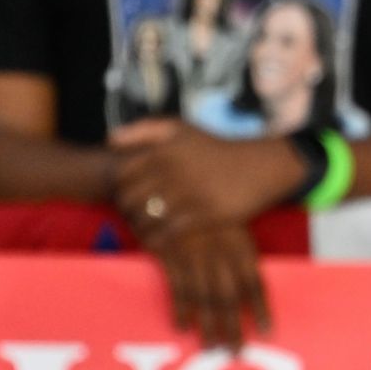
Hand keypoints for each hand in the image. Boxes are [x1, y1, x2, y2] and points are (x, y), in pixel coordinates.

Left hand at [110, 119, 304, 239]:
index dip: (120, 188)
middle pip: (131, 199)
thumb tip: (110, 140)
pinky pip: (169, 233)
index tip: (129, 195)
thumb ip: (144, 129)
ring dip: (141, 227)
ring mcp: (189, 194)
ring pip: (147, 218)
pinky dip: (159, 240)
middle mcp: (173, 170)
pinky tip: (161, 241)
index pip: (122, 175)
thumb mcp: (181, 128)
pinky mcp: (205, 215)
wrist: (259, 167)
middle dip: (128, 210)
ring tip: (146, 229)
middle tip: (136, 216)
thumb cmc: (214, 149)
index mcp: (163, 150)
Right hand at [149, 220, 271, 351]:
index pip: (254, 282)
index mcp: (239, 245)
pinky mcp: (169, 255)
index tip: (267, 331)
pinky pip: (177, 286)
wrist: (170, 193)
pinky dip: (181, 308)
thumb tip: (252, 291)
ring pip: (203, 296)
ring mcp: (193, 254)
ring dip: (208, 324)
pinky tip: (183, 327)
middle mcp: (218, 252)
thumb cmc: (208, 216)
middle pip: (228, 296)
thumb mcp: (232, 228)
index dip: (261, 308)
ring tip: (212, 347)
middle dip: (233, 326)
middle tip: (237, 352)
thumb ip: (241, 257)